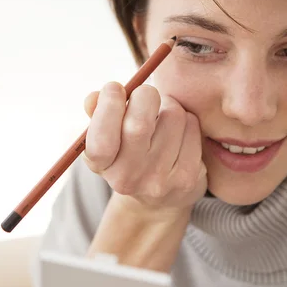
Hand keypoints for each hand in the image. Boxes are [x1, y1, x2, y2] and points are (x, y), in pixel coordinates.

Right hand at [83, 83, 206, 213]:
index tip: (114, 87)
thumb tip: (94, 98)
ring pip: (172, 116)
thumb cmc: (127, 151)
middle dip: (144, 95)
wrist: (159, 198)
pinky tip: (178, 131)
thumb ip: (97, 113)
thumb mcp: (106, 136)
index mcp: (100, 165)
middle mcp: (126, 178)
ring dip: (169, 104)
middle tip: (144, 93)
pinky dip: (186, 119)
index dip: (107, 108)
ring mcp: (158, 180)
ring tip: (163, 115)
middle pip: (138, 125)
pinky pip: (191, 127)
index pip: (100, 140)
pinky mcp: (187, 177)